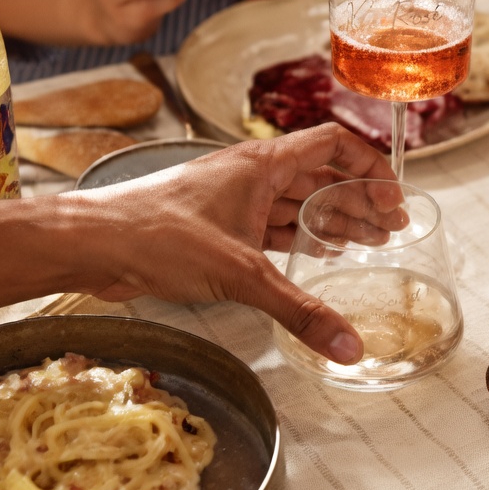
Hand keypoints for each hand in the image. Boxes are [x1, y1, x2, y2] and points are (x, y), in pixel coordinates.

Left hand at [75, 123, 404, 363]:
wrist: (93, 244)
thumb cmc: (154, 233)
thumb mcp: (240, 272)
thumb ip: (298, 311)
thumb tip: (346, 344)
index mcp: (262, 163)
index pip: (333, 145)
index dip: (369, 167)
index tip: (394, 197)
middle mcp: (251, 176)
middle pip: (321, 177)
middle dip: (359, 201)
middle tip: (392, 230)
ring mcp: (234, 201)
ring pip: (297, 204)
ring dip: (333, 221)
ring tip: (370, 244)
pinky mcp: (219, 229)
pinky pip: (273, 228)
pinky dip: (301, 239)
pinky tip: (320, 255)